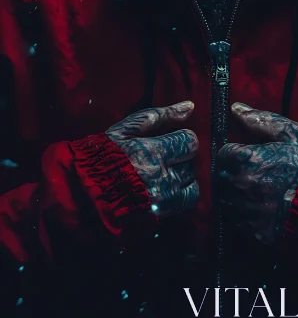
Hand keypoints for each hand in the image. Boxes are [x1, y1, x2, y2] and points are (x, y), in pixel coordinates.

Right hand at [106, 101, 198, 216]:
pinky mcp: (160, 214)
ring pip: (191, 181)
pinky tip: (167, 186)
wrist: (82, 194)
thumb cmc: (102, 156)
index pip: (190, 141)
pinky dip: (182, 192)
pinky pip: (186, 201)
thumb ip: (160, 116)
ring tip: (162, 171)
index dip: (180, 138)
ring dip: (181, 174)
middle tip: (162, 155)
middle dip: (180, 156)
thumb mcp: (126, 128)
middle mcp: (161, 179)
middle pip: (191, 162)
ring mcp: (161, 200)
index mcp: (152, 153)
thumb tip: (189, 106)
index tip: (168, 140)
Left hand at [217, 103, 297, 245]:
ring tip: (256, 191)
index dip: (233, 152)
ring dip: (236, 195)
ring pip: (228, 202)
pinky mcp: (257, 231)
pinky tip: (264, 209)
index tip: (244, 154)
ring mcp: (248, 210)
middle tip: (250, 172)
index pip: (222, 153)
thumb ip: (259, 120)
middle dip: (232, 173)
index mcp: (246, 159)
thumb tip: (235, 108)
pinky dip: (247, 216)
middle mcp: (241, 185)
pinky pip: (241, 223)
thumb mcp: (290, 133)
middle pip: (221, 178)